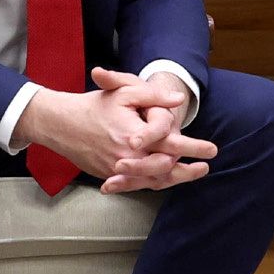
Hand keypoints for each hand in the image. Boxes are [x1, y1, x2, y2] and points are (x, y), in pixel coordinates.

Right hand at [15, 70, 215, 190]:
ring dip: (174, 179)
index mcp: (134, 135)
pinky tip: (165, 179)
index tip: (212, 150)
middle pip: (165, 169)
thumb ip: (154, 95)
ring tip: (192, 175)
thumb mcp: (126, 90)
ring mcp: (117, 169)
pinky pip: (136, 183)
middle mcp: (127, 157)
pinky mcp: (109, 175)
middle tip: (205, 167)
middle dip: (187, 170)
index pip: (171, 145)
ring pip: (152, 180)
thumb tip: (178, 100)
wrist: (61, 123)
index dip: (194, 148)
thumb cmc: (96, 104)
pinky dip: (153, 182)